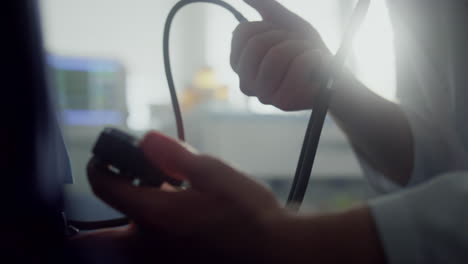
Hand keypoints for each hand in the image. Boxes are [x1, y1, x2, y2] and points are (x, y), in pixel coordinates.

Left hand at [77, 131, 285, 262]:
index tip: (106, 158)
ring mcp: (160, 261)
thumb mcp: (214, 173)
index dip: (99, 166)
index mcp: (155, 215)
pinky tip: (168, 223)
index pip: (104, 188)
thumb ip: (176, 156)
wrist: (274, 250)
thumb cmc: (248, 213)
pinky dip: (142, 239)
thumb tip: (147, 140)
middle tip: (112, 199)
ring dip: (121, 228)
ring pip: (120, 250)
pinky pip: (144, 255)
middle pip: (97, 240)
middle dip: (92, 221)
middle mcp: (149, 245)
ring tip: (145, 205)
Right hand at [231, 0, 330, 110]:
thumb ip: (265, 8)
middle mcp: (246, 83)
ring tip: (307, 55)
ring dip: (298, 48)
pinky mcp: (283, 103)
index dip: (266, 26)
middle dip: (282, 37)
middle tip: (295, 46)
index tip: (279, 36)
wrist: (333, 74)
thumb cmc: (307, 50)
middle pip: (256, 44)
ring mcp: (263, 95)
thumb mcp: (287, 24)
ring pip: (275, 56)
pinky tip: (315, 66)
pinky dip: (312, 58)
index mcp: (241, 65)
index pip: (240, 33)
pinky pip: (297, 68)